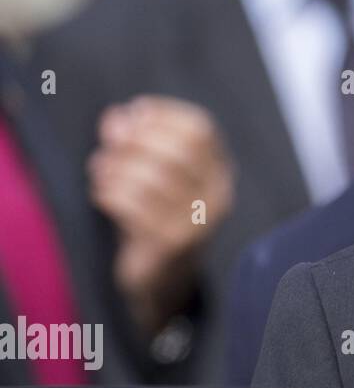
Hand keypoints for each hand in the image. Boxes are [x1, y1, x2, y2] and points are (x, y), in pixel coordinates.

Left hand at [88, 96, 234, 335]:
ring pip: (155, 177)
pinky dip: (111, 193)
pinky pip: (136, 207)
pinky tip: (101, 193)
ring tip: (100, 169)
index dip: (165, 114)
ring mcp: (199, 221)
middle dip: (137, 139)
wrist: (161, 276)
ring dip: (118, 167)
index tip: (134, 111)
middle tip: (110, 143)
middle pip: (180, 149)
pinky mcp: (173, 244)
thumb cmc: (154, 215)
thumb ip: (135, 142)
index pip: (200, 130)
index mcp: (219, 172)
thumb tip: (117, 117)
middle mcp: (218, 195)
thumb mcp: (150, 174)